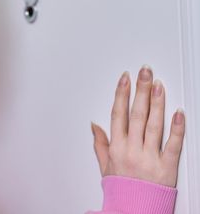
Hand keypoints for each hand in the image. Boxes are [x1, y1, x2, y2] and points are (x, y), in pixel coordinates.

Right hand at [91, 66, 185, 186]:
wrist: (133, 212)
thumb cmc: (121, 191)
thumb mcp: (105, 167)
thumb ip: (100, 144)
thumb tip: (95, 125)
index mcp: (116, 148)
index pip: (118, 114)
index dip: (122, 94)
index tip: (125, 78)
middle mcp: (132, 150)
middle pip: (137, 114)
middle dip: (141, 90)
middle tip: (145, 72)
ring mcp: (149, 158)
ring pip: (154, 125)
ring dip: (157, 102)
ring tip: (159, 85)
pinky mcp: (166, 168)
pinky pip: (173, 145)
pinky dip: (177, 128)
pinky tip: (178, 113)